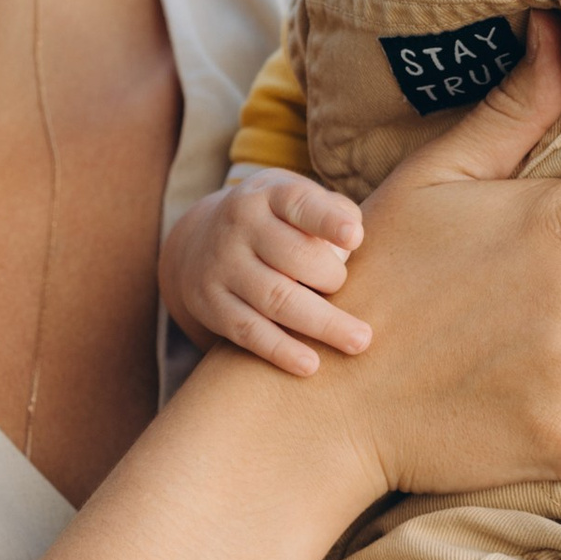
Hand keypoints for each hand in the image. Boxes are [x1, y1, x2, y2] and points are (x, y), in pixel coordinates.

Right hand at [159, 175, 366, 377]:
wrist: (202, 241)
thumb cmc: (278, 222)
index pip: (299, 203)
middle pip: (294, 257)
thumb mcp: (300, 201)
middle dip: (332, 279)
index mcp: (269, 195)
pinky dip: (281, 350)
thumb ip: (335, 214)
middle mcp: (240, 225)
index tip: (354, 238)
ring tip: (358, 341)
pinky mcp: (211, 303)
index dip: (327, 221)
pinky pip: (249, 330)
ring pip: (275, 298)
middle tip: (351, 291)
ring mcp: (222, 265)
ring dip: (321, 323)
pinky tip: (311, 365)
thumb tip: (352, 243)